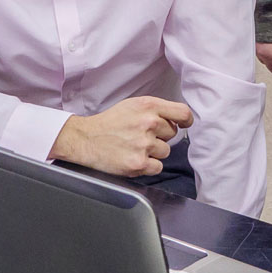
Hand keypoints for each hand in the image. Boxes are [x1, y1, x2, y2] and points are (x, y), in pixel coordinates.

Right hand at [53, 96, 193, 176]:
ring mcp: (144, 144)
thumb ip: (155, 110)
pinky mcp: (139, 163)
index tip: (184, 125)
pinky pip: (157, 167)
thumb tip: (176, 121)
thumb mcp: (132, 106)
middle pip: (172, 134)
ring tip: (134, 147)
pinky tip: (133, 158)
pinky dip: (148, 166)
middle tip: (140, 136)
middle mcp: (148, 123)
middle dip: (160, 137)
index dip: (186, 121)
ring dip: (153, 152)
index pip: (182, 113)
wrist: (86, 139)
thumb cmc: (109, 123)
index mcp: (148, 106)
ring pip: (165, 151)